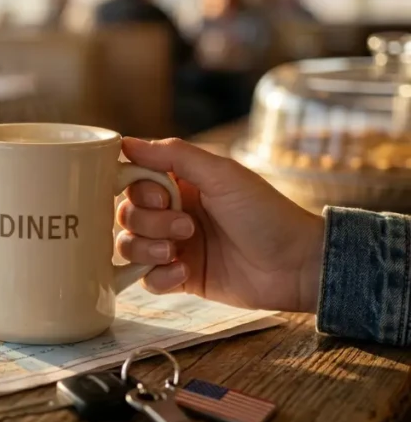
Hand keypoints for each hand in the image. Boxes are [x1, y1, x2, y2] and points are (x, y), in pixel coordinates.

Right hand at [116, 138, 324, 312]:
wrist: (296, 265)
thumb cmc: (266, 213)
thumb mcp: (222, 175)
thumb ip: (173, 155)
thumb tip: (125, 142)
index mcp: (180, 184)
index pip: (133, 180)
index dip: (137, 190)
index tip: (162, 197)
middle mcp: (171, 213)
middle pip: (126, 214)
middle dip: (148, 222)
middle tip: (186, 227)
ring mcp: (174, 246)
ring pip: (128, 246)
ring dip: (146, 249)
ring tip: (177, 253)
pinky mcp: (179, 278)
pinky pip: (145, 279)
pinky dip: (157, 277)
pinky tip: (184, 273)